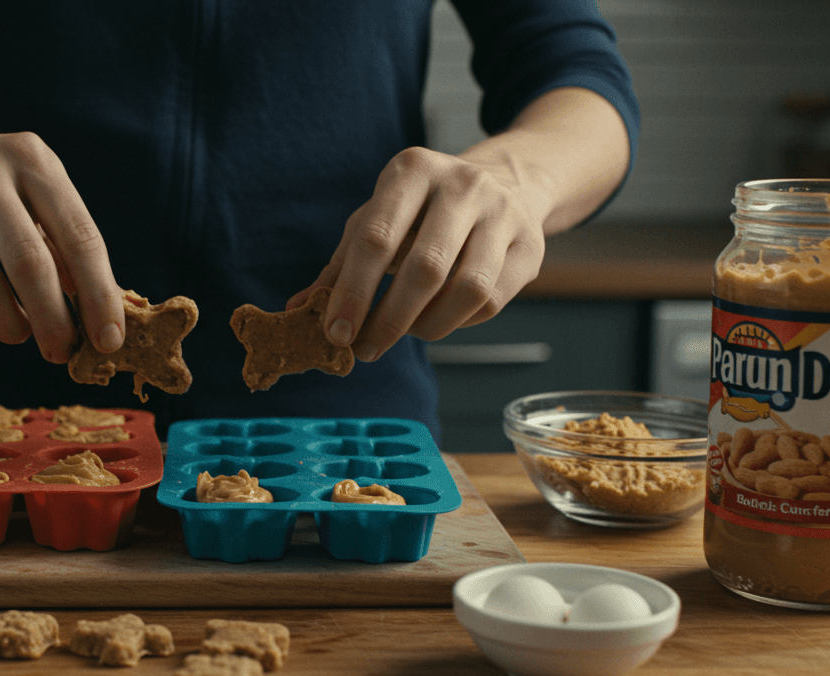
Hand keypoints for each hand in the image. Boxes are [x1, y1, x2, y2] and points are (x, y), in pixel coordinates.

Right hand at [0, 114, 125, 362]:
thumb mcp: (28, 191)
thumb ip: (63, 243)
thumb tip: (99, 311)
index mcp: (29, 158)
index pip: (79, 236)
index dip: (99, 295)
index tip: (109, 340)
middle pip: (30, 265)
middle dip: (53, 321)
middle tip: (61, 352)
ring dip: (9, 327)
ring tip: (17, 332)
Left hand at [288, 146, 545, 362]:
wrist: (506, 182)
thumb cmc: (422, 210)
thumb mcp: (377, 219)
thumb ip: (342, 264)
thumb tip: (299, 307)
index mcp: (411, 172)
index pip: (376, 239)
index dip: (354, 292)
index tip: (336, 333)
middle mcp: (462, 185)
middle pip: (425, 269)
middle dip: (390, 320)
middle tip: (366, 350)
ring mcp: (503, 213)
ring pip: (467, 289)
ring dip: (428, 326)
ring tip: (406, 333)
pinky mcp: (530, 245)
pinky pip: (492, 301)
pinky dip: (459, 322)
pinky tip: (439, 318)